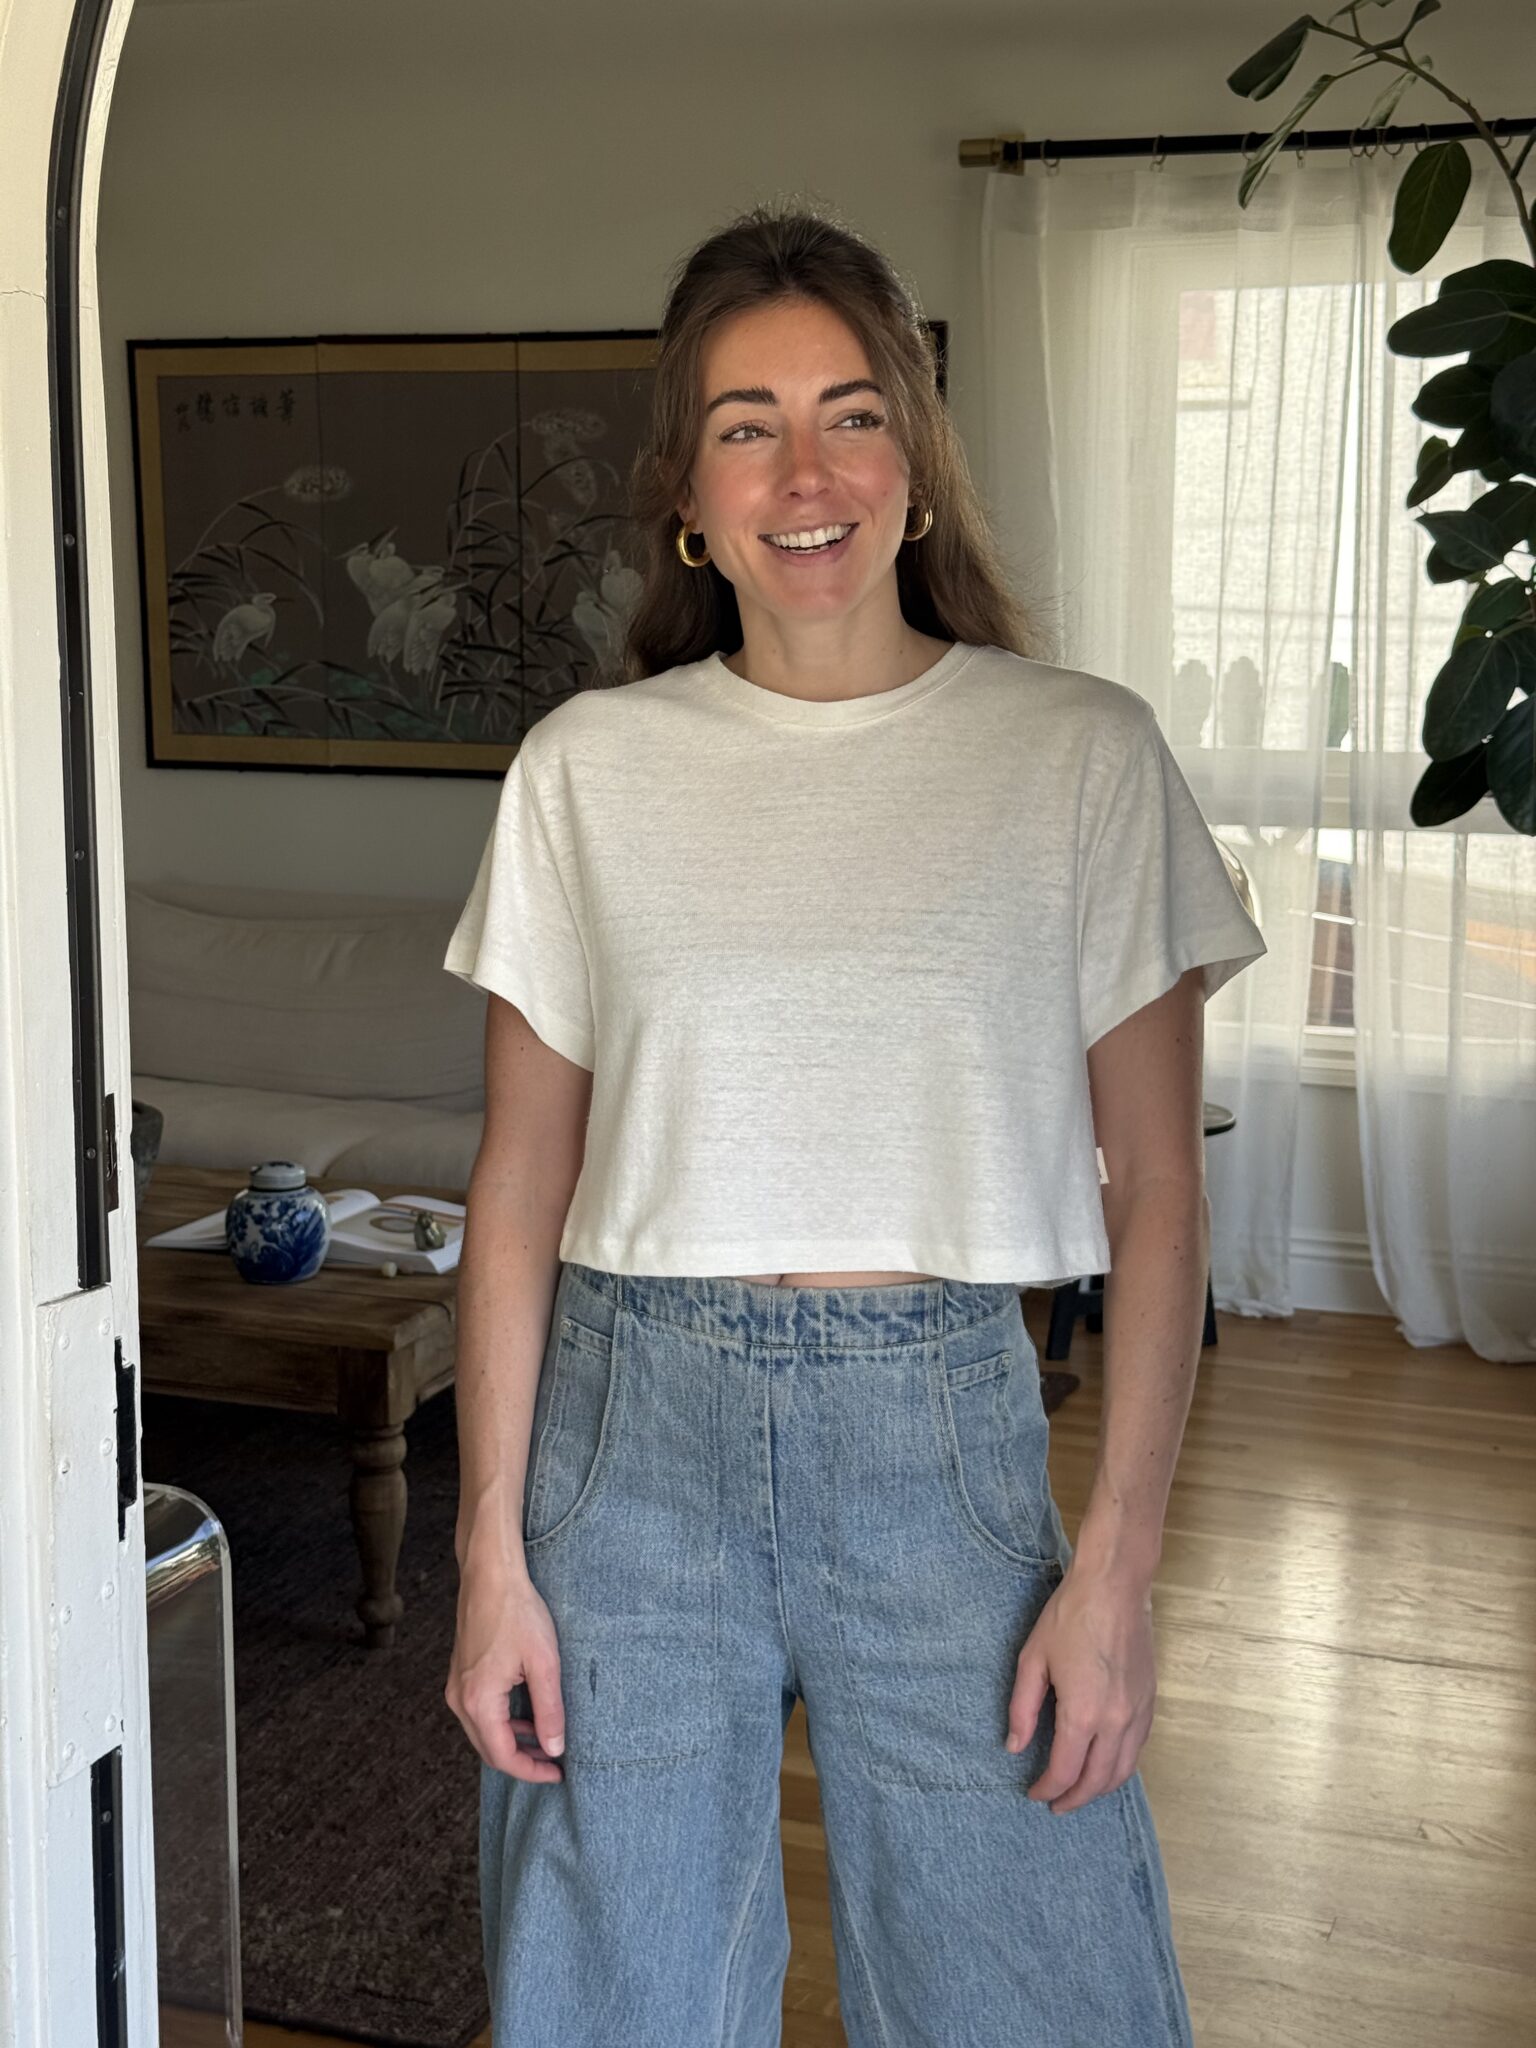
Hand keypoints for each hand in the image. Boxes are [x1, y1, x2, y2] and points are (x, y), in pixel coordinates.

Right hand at [445, 1556, 566, 1782]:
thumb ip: (549, 1710)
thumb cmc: (517, 1612)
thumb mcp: (544, 1663)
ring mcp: (455, 1687)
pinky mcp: (459, 1675)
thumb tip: (555, 1748)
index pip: (503, 1756)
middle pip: (489, 1749)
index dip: (531, 1771)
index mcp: (478, 1701)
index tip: (558, 1772)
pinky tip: (524, 1716)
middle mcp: (459, 1700)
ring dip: (512, 1742)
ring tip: (544, 1740)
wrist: (490, 1574)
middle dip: (522, 1760)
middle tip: (554, 1761)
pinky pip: (478, 1713)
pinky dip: (501, 1723)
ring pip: (482, 1732)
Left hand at [1006, 1560, 1157, 1814]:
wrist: (1115, 1587)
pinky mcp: (1150, 1702)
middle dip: (1075, 1799)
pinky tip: (1104, 1763)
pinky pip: (1138, 1749)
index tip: (1034, 1793)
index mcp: (1083, 1713)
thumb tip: (1015, 1747)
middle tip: (1055, 1804)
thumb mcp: (1033, 1659)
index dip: (1047, 1789)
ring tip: (1078, 1792)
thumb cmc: (1069, 1617)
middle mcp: (1116, 1722)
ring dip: (1100, 1788)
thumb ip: (1023, 1709)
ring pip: (1124, 1770)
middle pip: (1097, 1780)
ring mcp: (1138, 1713)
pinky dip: (1120, 1766)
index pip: (1066, 1771)